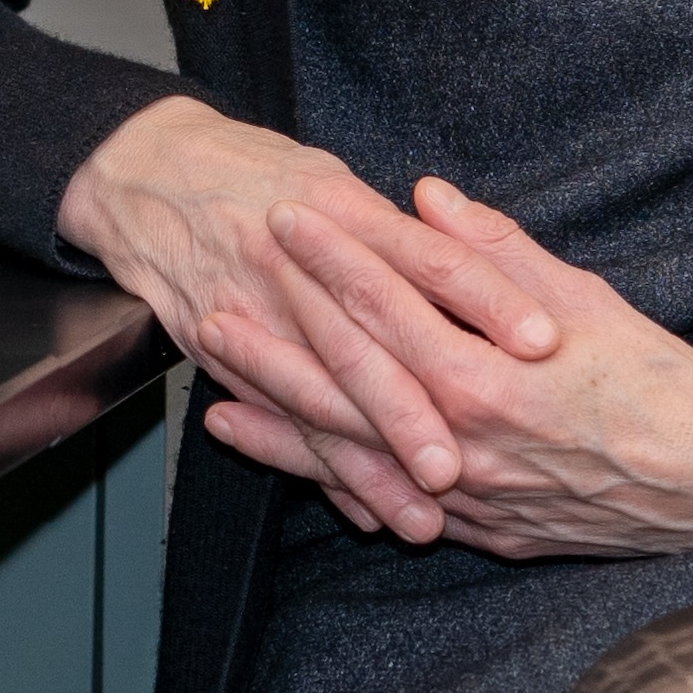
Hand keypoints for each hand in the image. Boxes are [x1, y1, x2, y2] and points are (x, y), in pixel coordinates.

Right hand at [55, 100, 563, 542]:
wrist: (149, 171)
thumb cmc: (259, 174)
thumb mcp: (337, 181)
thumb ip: (411, 225)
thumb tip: (478, 252)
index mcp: (344, 212)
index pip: (432, 258)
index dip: (488, 298)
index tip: (544, 341)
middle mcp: (298, 265)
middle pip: (368, 348)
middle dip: (413, 416)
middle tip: (466, 471)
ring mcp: (254, 310)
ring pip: (322, 403)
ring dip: (368, 468)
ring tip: (421, 521)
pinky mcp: (220, 347)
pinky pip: (280, 420)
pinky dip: (320, 470)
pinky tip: (361, 510)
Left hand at [257, 179, 692, 563]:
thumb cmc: (657, 381)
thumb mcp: (585, 300)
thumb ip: (494, 253)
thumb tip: (426, 197)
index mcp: (488, 377)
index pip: (387, 307)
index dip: (332, 259)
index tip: (287, 220)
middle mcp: (464, 444)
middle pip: (347, 388)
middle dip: (277, 346)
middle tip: (215, 307)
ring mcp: (467, 497)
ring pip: (353, 458)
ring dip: (279, 425)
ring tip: (216, 395)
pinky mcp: (481, 531)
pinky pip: (391, 508)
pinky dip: (334, 486)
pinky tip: (287, 468)